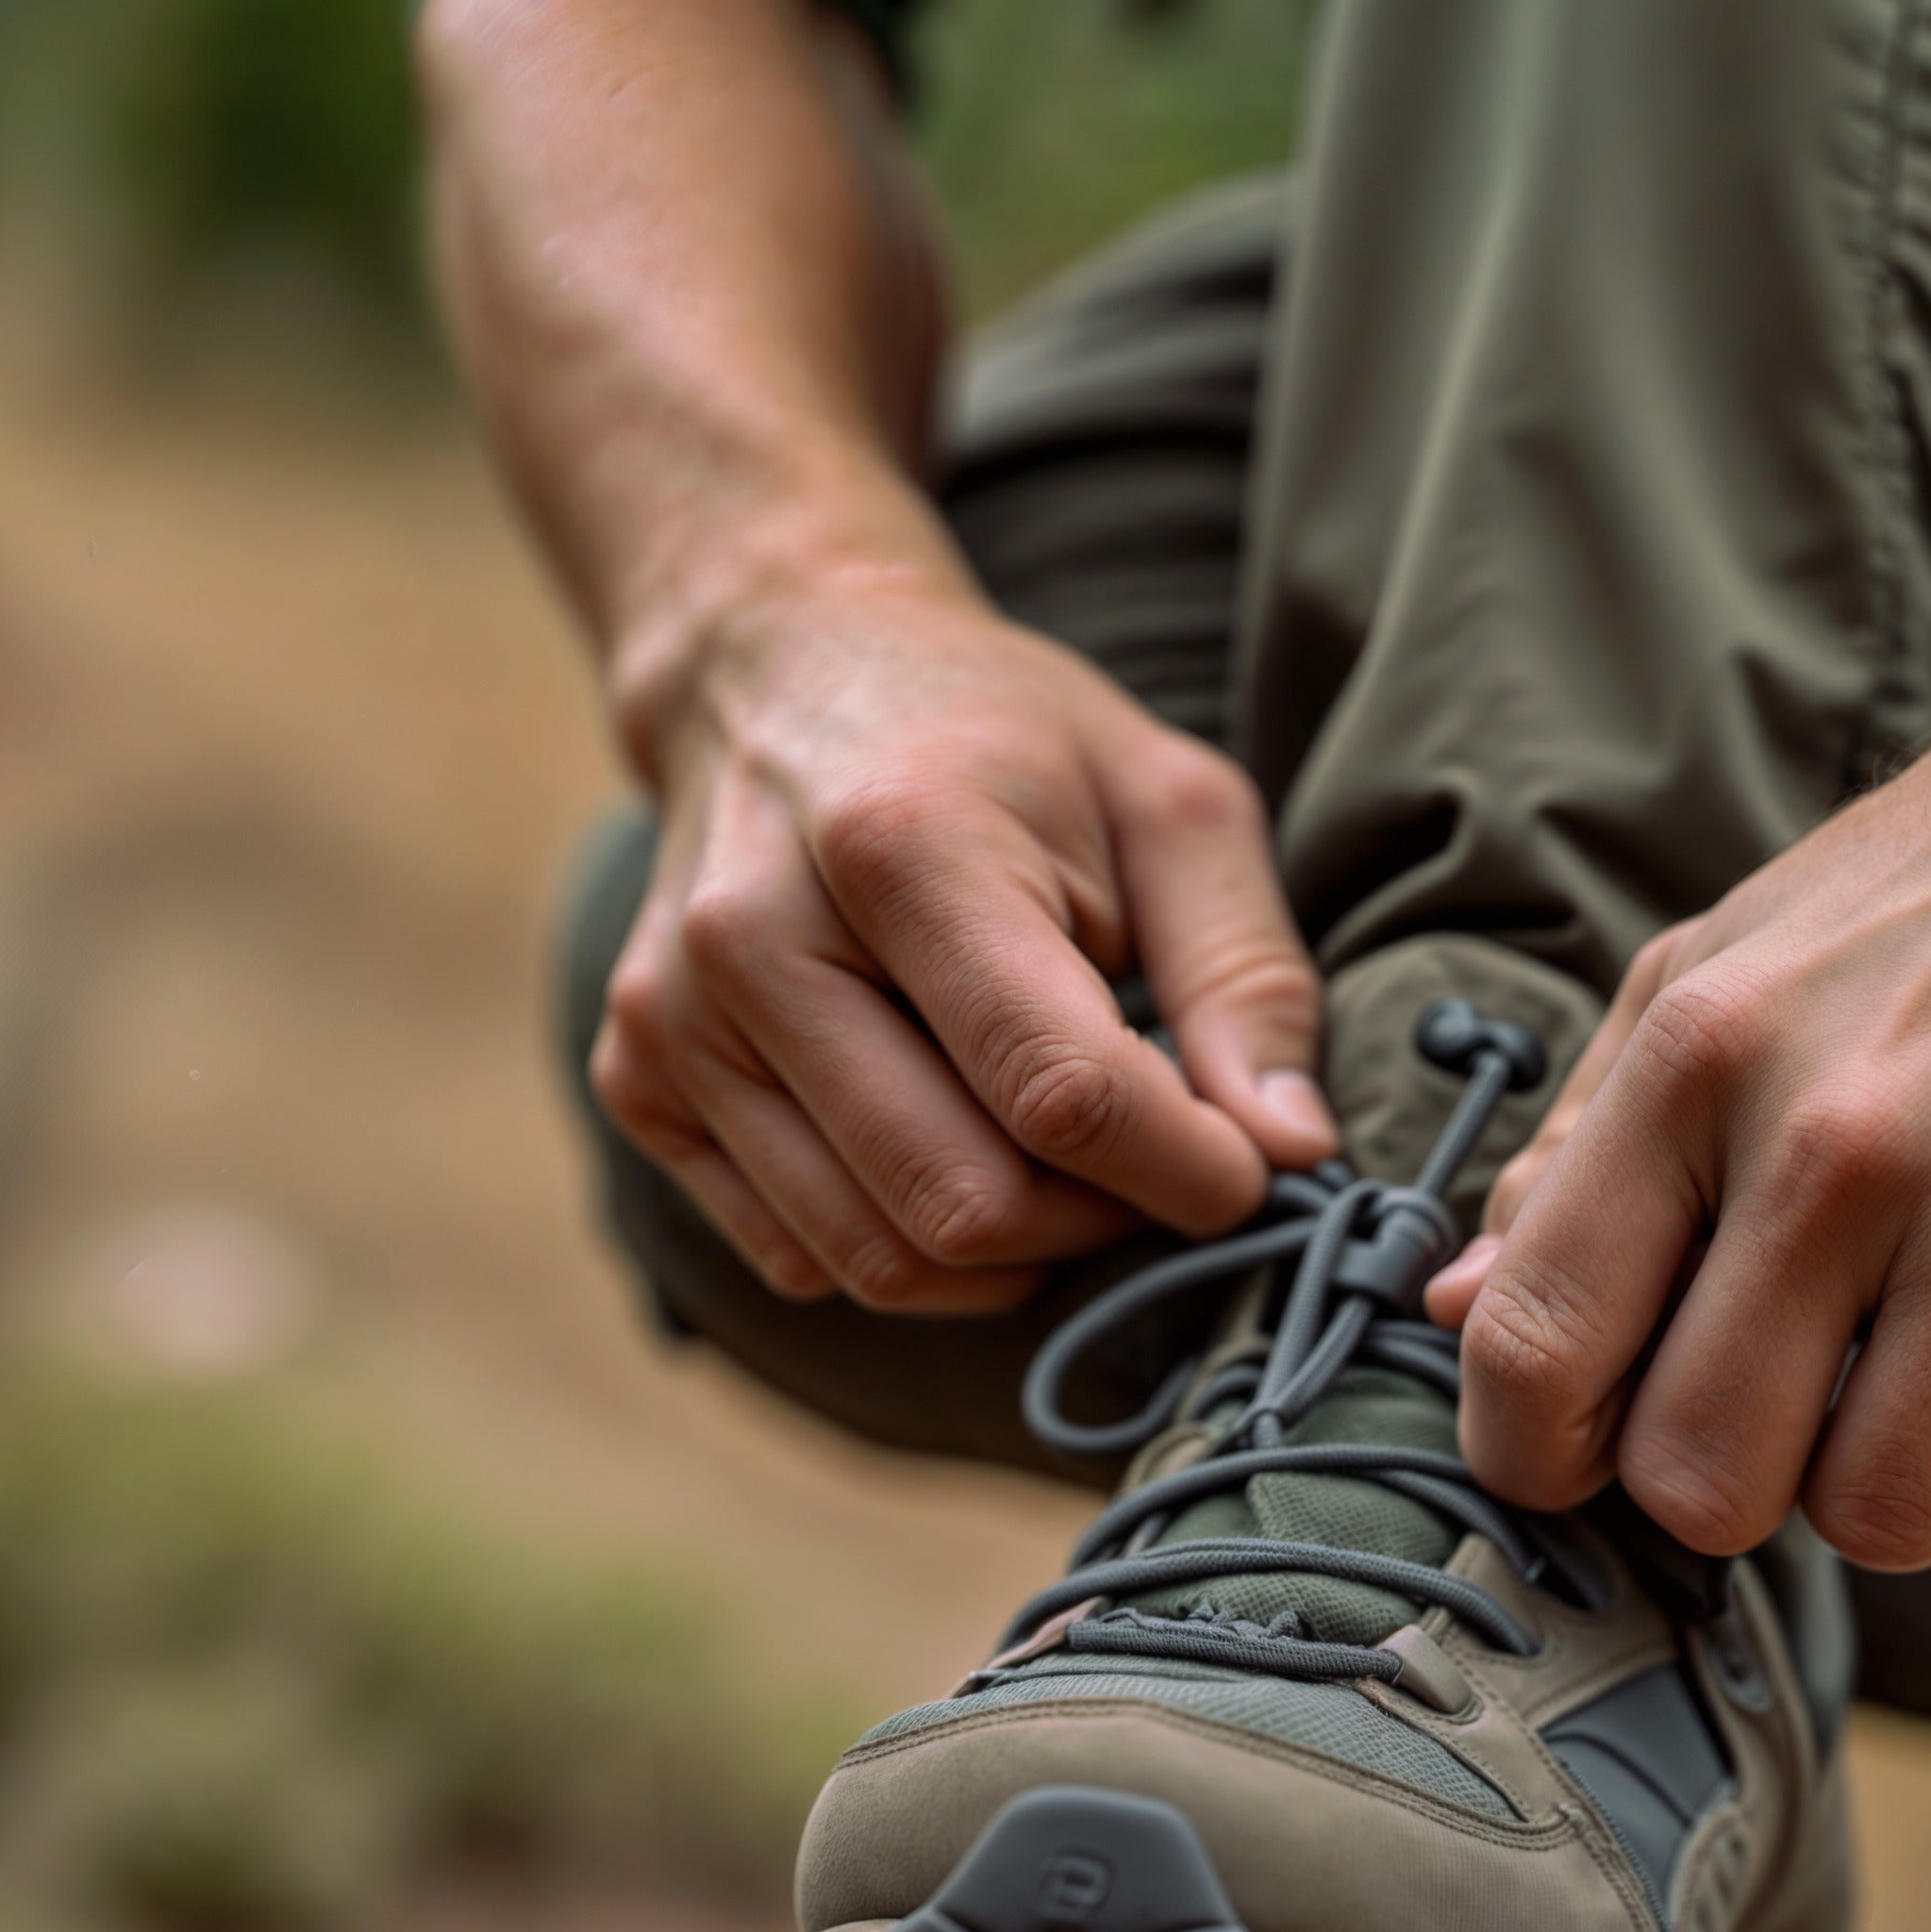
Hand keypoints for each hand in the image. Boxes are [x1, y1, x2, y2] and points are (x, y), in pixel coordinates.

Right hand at [597, 551, 1335, 1310]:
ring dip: (1012, 1250)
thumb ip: (1246, 974)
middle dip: (1099, 1219)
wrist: (781, 672)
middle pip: (962, 1201)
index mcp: (902, 845)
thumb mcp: (1167, 801)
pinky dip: (906, 1244)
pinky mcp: (638, 1078)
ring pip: (877, 1259)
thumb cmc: (1000, 740)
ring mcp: (674, 1020)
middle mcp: (756, 941)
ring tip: (1071, 1154)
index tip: (1249, 1170)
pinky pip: (796, 1255)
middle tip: (1161, 1155)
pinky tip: (959, 1144)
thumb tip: (1292, 1151)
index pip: (1055, 1089)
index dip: (1179, 1166)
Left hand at [1424, 637, 1930, 1567]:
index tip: (1584, 1446)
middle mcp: (1840, 1148)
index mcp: (1704, 1057)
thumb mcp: (1725, 963)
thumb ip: (1586, 1142)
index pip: (1539, 1349)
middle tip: (1798, 1385)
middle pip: (1700, 1482)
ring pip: (1878, 1518)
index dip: (1535, 1448)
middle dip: (1735, 1471)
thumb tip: (1455, 1307)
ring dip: (1897, 1471)